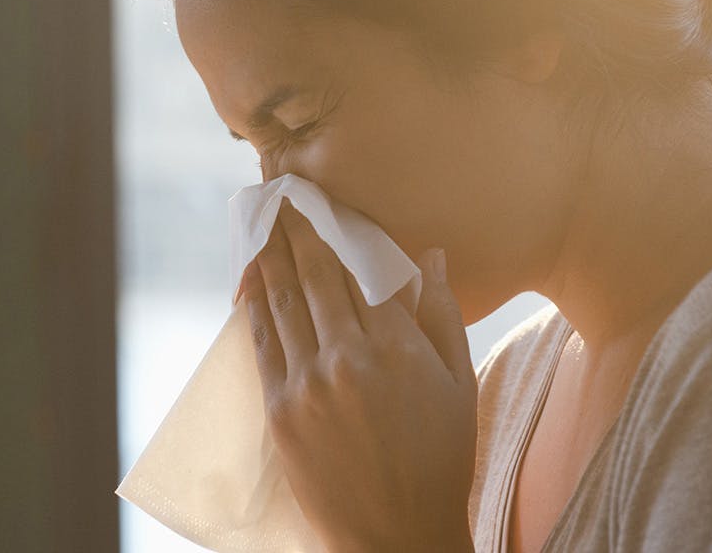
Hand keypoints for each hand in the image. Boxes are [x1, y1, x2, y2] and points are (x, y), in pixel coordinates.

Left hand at [238, 202, 476, 552]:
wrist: (396, 534)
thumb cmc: (441, 460)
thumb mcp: (459, 385)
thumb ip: (441, 315)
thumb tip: (431, 254)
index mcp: (398, 347)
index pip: (359, 266)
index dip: (338, 227)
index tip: (324, 197)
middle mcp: (348, 357)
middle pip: (315, 274)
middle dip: (298, 229)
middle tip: (284, 192)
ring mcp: (308, 384)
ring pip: (282, 300)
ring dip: (270, 256)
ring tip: (263, 222)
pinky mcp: (279, 410)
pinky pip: (262, 341)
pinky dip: (255, 304)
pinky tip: (252, 279)